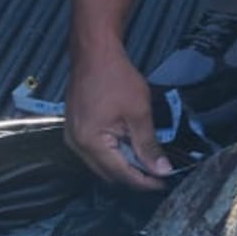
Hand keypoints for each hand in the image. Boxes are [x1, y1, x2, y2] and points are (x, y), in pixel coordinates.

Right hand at [65, 45, 172, 189]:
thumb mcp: (138, 113)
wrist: (94, 52)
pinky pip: (95, 152)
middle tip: (158, 173)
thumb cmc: (115, 77)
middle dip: (134, 176)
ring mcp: (73, 137)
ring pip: (101, 165)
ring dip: (124, 166)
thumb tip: (161, 170)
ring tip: (148, 162)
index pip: (121, 173)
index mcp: (90, 142)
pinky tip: (131, 148)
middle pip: (108, 173)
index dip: (144, 182)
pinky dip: (114, 154)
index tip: (163, 183)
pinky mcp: (75, 129)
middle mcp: (77, 144)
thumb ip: (148, 145)